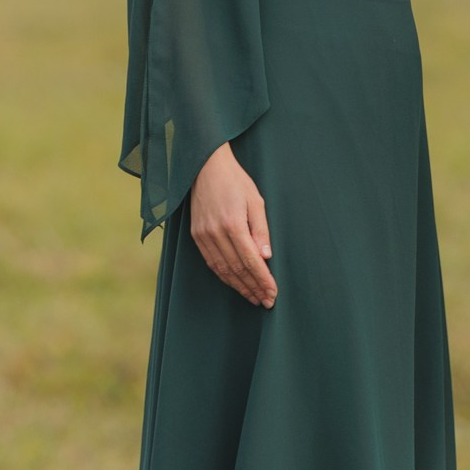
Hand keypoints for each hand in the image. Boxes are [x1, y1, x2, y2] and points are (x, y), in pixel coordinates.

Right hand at [189, 142, 275, 307]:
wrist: (205, 167)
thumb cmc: (235, 181)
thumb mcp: (256, 200)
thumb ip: (261, 230)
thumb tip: (266, 257)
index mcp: (232, 224)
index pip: (250, 260)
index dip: (263, 279)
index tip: (273, 293)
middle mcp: (215, 233)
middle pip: (236, 269)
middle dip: (253, 288)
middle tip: (266, 301)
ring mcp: (203, 235)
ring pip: (222, 270)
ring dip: (239, 287)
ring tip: (253, 298)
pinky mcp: (196, 235)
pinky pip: (211, 262)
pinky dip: (224, 276)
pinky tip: (235, 284)